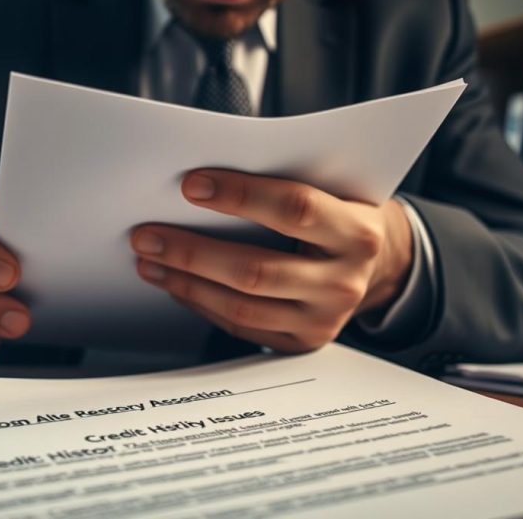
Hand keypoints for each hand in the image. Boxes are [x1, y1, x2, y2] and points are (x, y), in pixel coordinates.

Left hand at [130, 170, 412, 353]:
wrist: (376, 262)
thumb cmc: (337, 212)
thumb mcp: (330, 188)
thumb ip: (282, 180)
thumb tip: (198, 182)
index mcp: (359, 232)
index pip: (294, 209)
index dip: (239, 196)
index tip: (190, 184)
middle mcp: (345, 283)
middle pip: (256, 270)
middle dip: (192, 252)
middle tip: (146, 235)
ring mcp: (324, 321)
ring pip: (241, 306)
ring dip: (186, 282)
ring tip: (149, 260)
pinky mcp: (301, 343)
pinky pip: (241, 327)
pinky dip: (201, 303)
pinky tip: (175, 283)